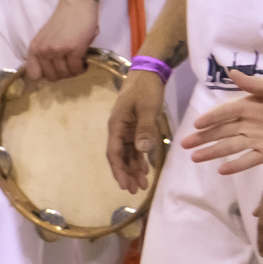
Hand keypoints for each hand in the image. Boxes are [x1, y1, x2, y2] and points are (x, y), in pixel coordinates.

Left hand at [25, 0, 100, 80]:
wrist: (77, 4)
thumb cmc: (64, 20)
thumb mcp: (46, 38)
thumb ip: (45, 52)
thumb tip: (53, 70)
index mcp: (35, 47)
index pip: (34, 74)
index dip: (46, 75)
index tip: (56, 70)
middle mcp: (43, 50)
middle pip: (52, 77)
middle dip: (63, 75)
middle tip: (71, 67)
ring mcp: (57, 50)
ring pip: (65, 74)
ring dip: (74, 72)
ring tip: (78, 63)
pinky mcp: (73, 50)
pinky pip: (77, 69)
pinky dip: (82, 68)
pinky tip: (85, 61)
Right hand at [105, 69, 169, 193]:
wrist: (148, 73)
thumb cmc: (146, 89)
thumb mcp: (147, 108)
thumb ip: (145, 129)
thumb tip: (141, 151)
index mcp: (117, 125)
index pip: (114, 152)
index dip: (118, 170)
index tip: (124, 185)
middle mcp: (119, 129)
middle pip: (119, 156)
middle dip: (126, 174)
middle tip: (134, 191)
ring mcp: (127, 129)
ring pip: (127, 154)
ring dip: (133, 169)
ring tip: (142, 185)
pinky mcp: (135, 127)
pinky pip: (135, 147)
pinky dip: (139, 159)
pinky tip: (145, 169)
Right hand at [183, 72, 262, 173]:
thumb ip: (256, 84)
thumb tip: (230, 73)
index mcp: (250, 105)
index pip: (225, 112)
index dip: (210, 119)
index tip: (195, 125)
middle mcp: (250, 123)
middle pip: (222, 131)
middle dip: (203, 137)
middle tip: (184, 144)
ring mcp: (258, 139)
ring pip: (230, 146)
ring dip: (212, 152)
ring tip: (195, 158)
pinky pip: (248, 160)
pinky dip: (235, 165)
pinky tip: (221, 170)